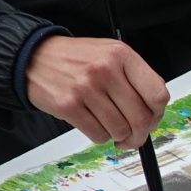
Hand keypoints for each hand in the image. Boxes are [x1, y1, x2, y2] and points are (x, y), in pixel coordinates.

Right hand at [26, 35, 169, 147]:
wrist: (33, 56)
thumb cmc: (74, 58)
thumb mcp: (109, 53)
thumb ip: (134, 76)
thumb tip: (153, 112)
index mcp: (121, 55)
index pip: (157, 94)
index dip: (158, 114)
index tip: (152, 120)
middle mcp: (105, 70)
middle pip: (141, 118)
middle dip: (140, 135)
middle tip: (134, 137)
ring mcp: (85, 88)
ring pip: (120, 130)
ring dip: (118, 137)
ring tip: (110, 128)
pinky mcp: (68, 106)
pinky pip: (98, 135)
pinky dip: (100, 136)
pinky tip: (93, 124)